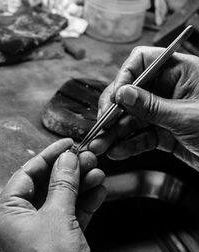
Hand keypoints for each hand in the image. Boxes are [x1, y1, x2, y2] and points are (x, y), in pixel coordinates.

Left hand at [0, 138, 105, 251]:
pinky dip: (85, 203)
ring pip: (60, 200)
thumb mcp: (58, 218)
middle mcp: (19, 222)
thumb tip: (67, 160)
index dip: (47, 156)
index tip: (65, 145)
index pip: (25, 174)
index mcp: (7, 214)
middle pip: (45, 185)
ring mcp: (39, 232)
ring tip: (96, 171)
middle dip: (68, 171)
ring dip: (80, 185)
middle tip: (86, 157)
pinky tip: (98, 190)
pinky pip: (70, 216)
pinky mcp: (57, 242)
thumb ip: (63, 184)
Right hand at [90, 46, 198, 170]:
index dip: (124, 76)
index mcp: (181, 72)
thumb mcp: (188, 117)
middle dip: (113, 112)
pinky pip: (140, 137)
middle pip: (131, 93)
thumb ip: (152, 106)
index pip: (143, 61)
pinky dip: (128, 145)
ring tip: (101, 145)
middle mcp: (170, 90)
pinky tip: (117, 151)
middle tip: (101, 126)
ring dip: (114, 133)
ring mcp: (165, 113)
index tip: (114, 97)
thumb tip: (122, 94)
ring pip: (132, 119)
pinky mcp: (164, 134)